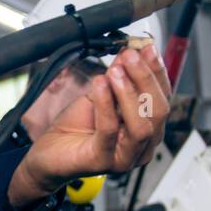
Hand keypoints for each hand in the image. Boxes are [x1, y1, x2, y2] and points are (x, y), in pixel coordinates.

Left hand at [8, 45, 170, 208]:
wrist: (48, 153)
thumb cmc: (75, 128)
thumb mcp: (99, 94)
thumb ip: (117, 77)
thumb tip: (130, 53)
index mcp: (147, 128)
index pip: (162, 97)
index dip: (157, 71)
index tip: (146, 48)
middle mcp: (142, 146)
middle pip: (158, 111)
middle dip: (145, 79)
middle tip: (130, 56)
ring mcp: (125, 158)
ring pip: (141, 126)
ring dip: (128, 93)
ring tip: (114, 71)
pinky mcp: (102, 162)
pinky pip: (109, 131)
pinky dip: (106, 104)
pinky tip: (100, 85)